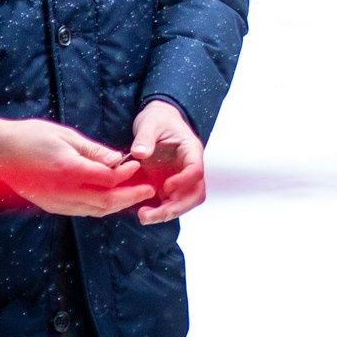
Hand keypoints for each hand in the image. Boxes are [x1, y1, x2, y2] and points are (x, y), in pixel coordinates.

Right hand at [0, 114, 153, 216]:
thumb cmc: (31, 136)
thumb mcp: (66, 136)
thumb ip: (93, 151)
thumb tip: (117, 159)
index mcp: (68, 170)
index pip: (107, 179)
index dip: (126, 175)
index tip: (136, 165)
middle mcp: (63, 191)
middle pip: (105, 202)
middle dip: (130, 197)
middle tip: (148, 190)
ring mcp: (56, 202)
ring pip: (94, 211)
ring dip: (117, 205)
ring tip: (133, 196)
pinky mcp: (50, 206)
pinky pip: (81, 211)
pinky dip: (99, 207)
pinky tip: (109, 198)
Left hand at [129, 99, 206, 224]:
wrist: (157, 120)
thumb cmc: (158, 119)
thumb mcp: (149, 123)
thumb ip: (145, 138)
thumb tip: (140, 153)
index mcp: (191, 150)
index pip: (196, 170)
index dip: (183, 182)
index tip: (165, 187)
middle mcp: (190, 167)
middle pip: (195, 193)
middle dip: (176, 207)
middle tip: (151, 215)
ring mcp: (181, 178)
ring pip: (185, 202)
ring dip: (167, 213)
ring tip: (144, 217)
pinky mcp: (170, 184)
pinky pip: (171, 202)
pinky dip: (160, 211)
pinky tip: (144, 212)